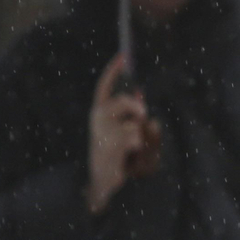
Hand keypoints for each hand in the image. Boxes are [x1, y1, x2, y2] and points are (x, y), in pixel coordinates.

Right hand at [86, 54, 148, 213]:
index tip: (124, 56)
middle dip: (136, 108)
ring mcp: (102, 131)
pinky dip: (140, 147)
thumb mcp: (129, 133)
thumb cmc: (119, 157)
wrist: (104, 184)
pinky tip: (129, 157)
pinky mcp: (110, 145)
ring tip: (132, 150)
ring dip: (141, 136)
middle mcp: (97, 118)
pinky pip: (136, 137)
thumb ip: (135, 115)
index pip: (104, 87)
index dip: (113, 71)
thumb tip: (142, 96)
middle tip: (142, 114)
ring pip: (135, 123)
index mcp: (100, 112)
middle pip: (124, 100)